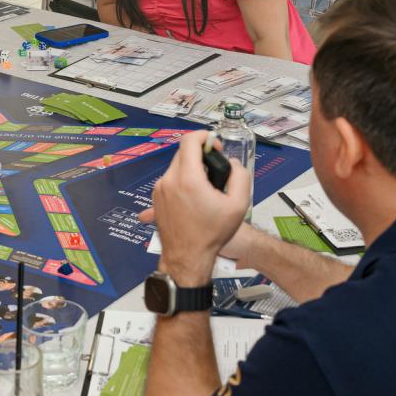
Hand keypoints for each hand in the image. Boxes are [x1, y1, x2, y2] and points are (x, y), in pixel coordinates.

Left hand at [146, 132, 251, 285]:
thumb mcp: (239, 204)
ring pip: (176, 167)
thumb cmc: (213, 233)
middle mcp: (169, 180)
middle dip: (200, 155)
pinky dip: (182, 181)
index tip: (215, 147)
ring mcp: (159, 190)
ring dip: (191, 169)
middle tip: (214, 171)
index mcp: (188, 178)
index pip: (190, 140)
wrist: (187, 258)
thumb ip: (240, 175)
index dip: (205, 137)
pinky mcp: (156, 199)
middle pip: (183, 153)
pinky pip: (170, 180)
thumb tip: (231, 162)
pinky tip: (193, 198)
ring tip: (205, 189)